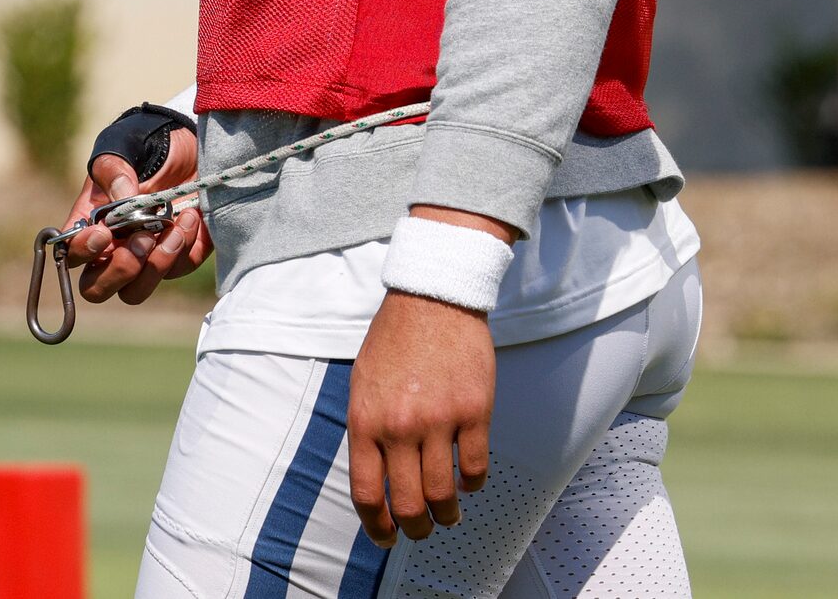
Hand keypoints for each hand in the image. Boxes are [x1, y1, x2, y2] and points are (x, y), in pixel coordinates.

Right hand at [59, 125, 208, 304]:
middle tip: (142, 240)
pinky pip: (178, 269)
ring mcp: (145, 257)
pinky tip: (191, 216)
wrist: (185, 141)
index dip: (83, 252)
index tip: (103, 232)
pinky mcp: (179, 256)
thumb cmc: (143, 144)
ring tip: (173, 227)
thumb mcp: (122, 147)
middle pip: (98, 288)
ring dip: (155, 265)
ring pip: (137, 291)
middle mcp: (113, 247)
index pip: (72, 255)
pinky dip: (185, 248)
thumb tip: (124, 201)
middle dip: (119, 272)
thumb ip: (115, 171)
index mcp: (90, 223)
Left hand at [346, 285, 495, 544]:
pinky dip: (473, 484)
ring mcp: (439, 421)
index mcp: (365, 420)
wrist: (431, 300)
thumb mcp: (362, 385)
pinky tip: (469, 481)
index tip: (386, 537)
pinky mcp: (474, 413)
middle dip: (415, 528)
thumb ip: (367, 431)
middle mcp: (400, 426)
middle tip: (422, 530)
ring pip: (444, 494)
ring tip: (448, 513)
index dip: (376, 525)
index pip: (366, 492)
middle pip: (408, 503)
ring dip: (447, 513)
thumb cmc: (394, 340)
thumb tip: (375, 477)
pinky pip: (475, 468)